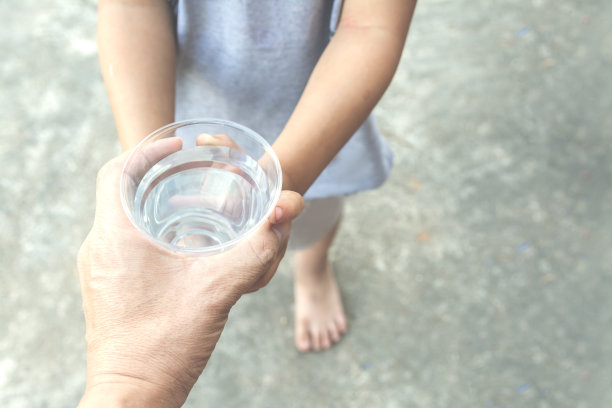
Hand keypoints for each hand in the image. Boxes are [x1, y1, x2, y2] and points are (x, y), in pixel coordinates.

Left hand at [77, 147, 302, 406]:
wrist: (131, 397)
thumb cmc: (164, 346)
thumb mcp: (216, 291)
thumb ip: (256, 248)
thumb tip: (289, 208)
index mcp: (116, 236)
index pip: (119, 169)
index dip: (147, 148)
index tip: (178, 145)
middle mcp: (99, 247)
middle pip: (121, 190)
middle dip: (155, 173)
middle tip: (190, 169)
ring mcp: (99, 269)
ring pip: (121, 216)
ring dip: (152, 202)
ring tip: (190, 201)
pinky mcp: (106, 287)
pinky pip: (122, 240)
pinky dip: (149, 229)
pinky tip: (181, 246)